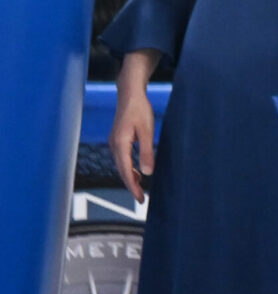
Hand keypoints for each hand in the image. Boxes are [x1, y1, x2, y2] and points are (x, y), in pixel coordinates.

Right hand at [110, 51, 159, 204]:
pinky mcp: (118, 140)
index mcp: (120, 144)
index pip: (126, 170)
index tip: (140, 198)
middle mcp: (114, 145)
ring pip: (121, 166)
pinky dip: (128, 168)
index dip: (132, 186)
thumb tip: (148, 172)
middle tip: (141, 199)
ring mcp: (114, 142)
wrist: (130, 94)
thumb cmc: (140, 110)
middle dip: (131, 185)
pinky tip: (138, 173)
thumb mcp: (148, 131)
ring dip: (130, 177)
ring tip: (140, 189)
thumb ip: (147, 151)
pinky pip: (122, 159)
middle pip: (121, 170)